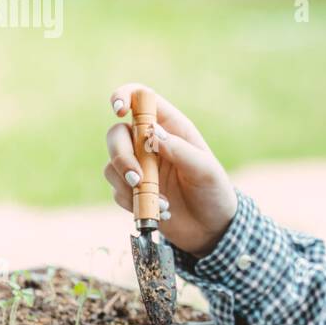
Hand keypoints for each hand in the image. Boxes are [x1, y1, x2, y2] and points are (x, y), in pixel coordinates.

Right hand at [103, 84, 237, 257]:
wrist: (212, 228)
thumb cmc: (214, 191)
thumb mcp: (205, 170)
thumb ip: (181, 150)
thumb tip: (152, 133)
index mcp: (170, 126)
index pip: (140, 98)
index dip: (124, 97)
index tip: (120, 111)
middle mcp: (149, 143)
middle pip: (116, 135)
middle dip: (121, 156)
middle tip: (137, 178)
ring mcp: (139, 166)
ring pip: (112, 165)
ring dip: (130, 186)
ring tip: (162, 203)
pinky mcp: (132, 190)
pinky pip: (117, 190)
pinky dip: (133, 203)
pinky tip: (161, 212)